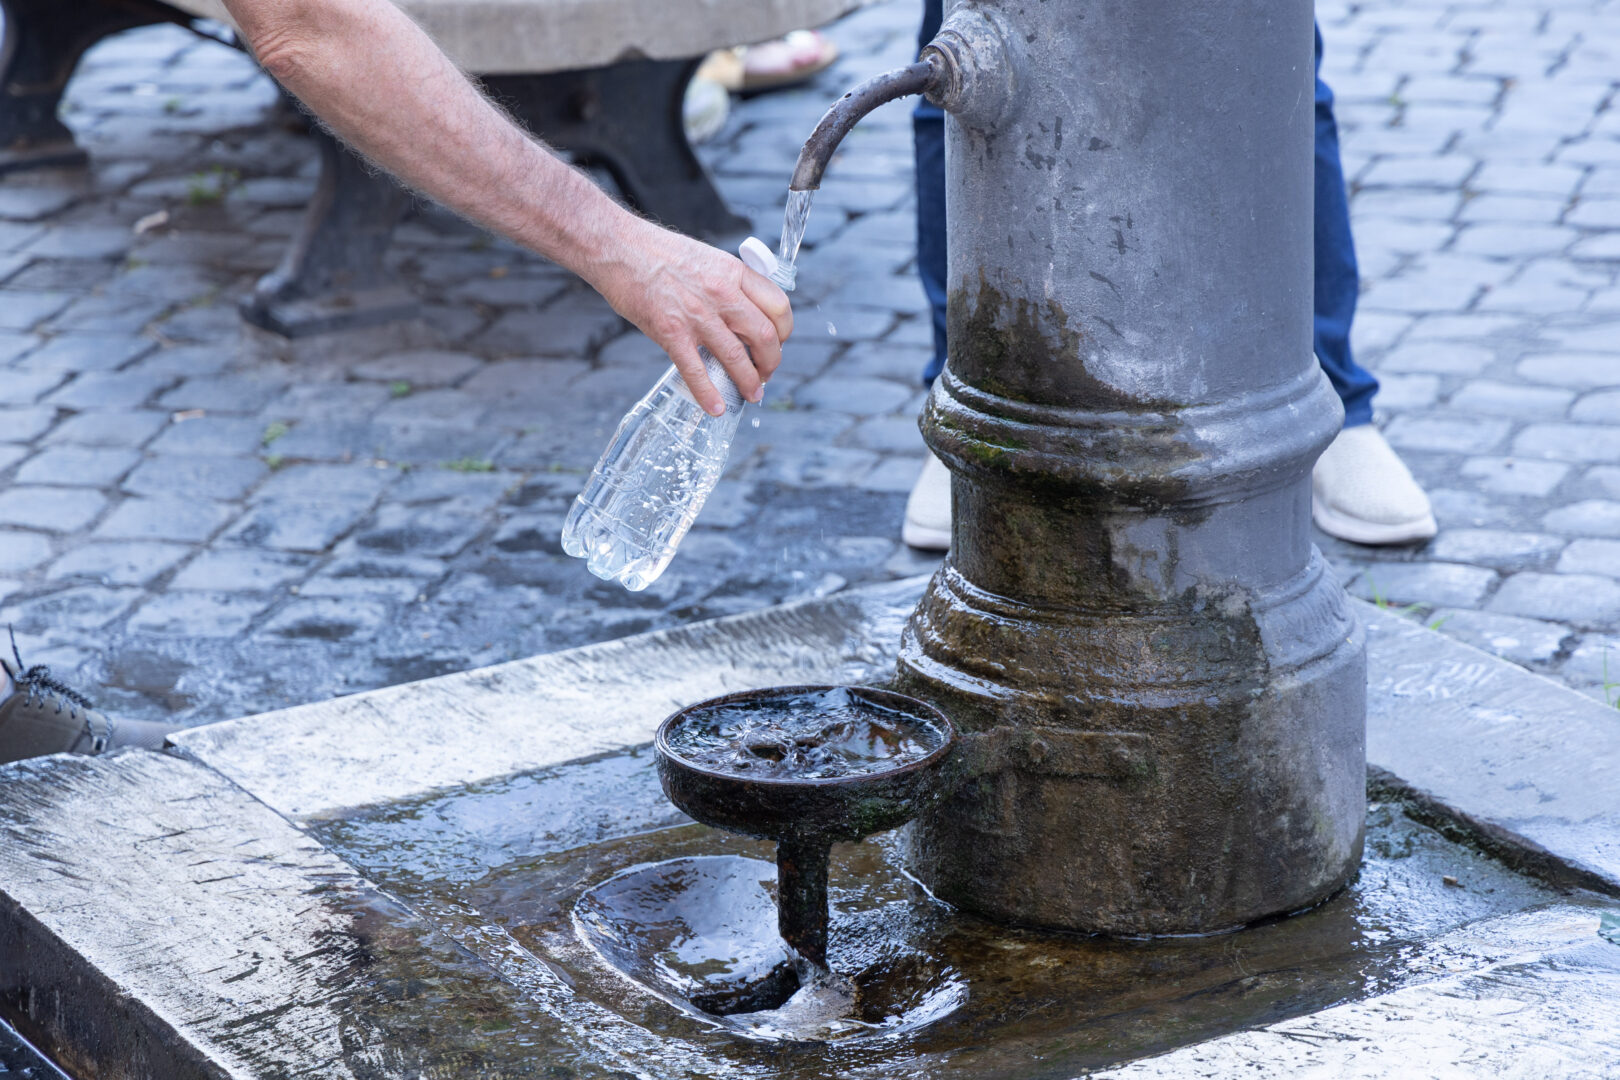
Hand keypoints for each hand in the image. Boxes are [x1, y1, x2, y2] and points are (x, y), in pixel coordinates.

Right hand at [593, 218, 793, 414]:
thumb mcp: (707, 258)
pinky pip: (696, 371)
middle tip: (766, 373)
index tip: (778, 342)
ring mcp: (697, 315)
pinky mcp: (671, 332)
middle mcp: (722, 293)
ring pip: (737, 357)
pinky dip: (709, 394)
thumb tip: (742, 310)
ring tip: (751, 394)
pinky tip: (716, 408)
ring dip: (749, 382)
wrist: (618, 247)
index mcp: (733, 273)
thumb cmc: (657, 252)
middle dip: (772, 362)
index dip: (785, 331)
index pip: (779, 306)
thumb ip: (728, 283)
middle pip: (766, 336)